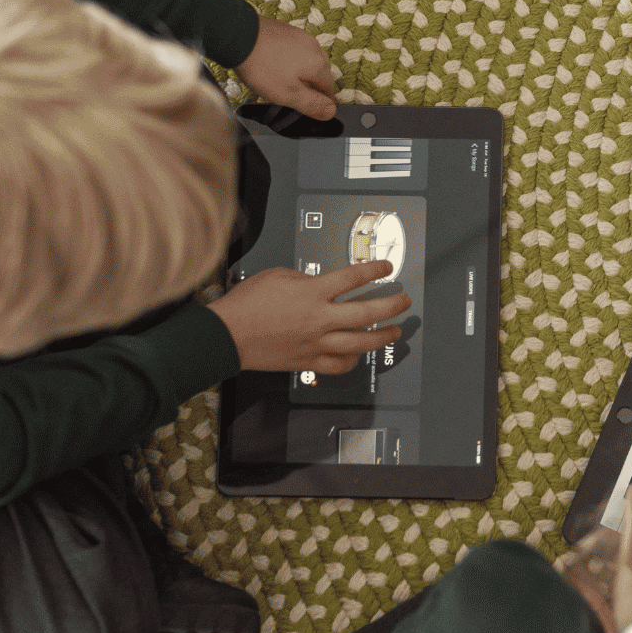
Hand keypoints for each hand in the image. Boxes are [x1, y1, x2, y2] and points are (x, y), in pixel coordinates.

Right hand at [208, 260, 410, 372]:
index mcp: (312, 292)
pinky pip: (340, 364)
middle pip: (368, 312)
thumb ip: (305, 278)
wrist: (227, 335)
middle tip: (403, 300)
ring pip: (361, 342)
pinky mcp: (309, 361)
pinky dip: (353, 360)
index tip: (387, 268)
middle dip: (392, 305)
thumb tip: (319, 284)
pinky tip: (358, 354)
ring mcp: (316, 343)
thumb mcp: (277, 275)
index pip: (354, 277)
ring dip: (382, 336)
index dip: (375, 271)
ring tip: (394, 331)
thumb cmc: (246, 305)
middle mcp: (319, 318)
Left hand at [236, 18, 339, 119]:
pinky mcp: (286, 28)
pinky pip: (294, 48)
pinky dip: (290, 58)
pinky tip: (274, 62)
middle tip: (292, 95)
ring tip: (282, 79)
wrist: (238, 35)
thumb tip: (332, 111)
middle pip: (320, 72)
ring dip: (301, 71)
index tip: (308, 108)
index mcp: (319, 65)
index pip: (329, 88)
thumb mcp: (288, 94)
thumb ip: (312, 104)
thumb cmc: (263, 68)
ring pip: (308, 59)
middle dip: (311, 85)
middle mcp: (315, 47)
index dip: (321, 101)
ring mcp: (300, 35)